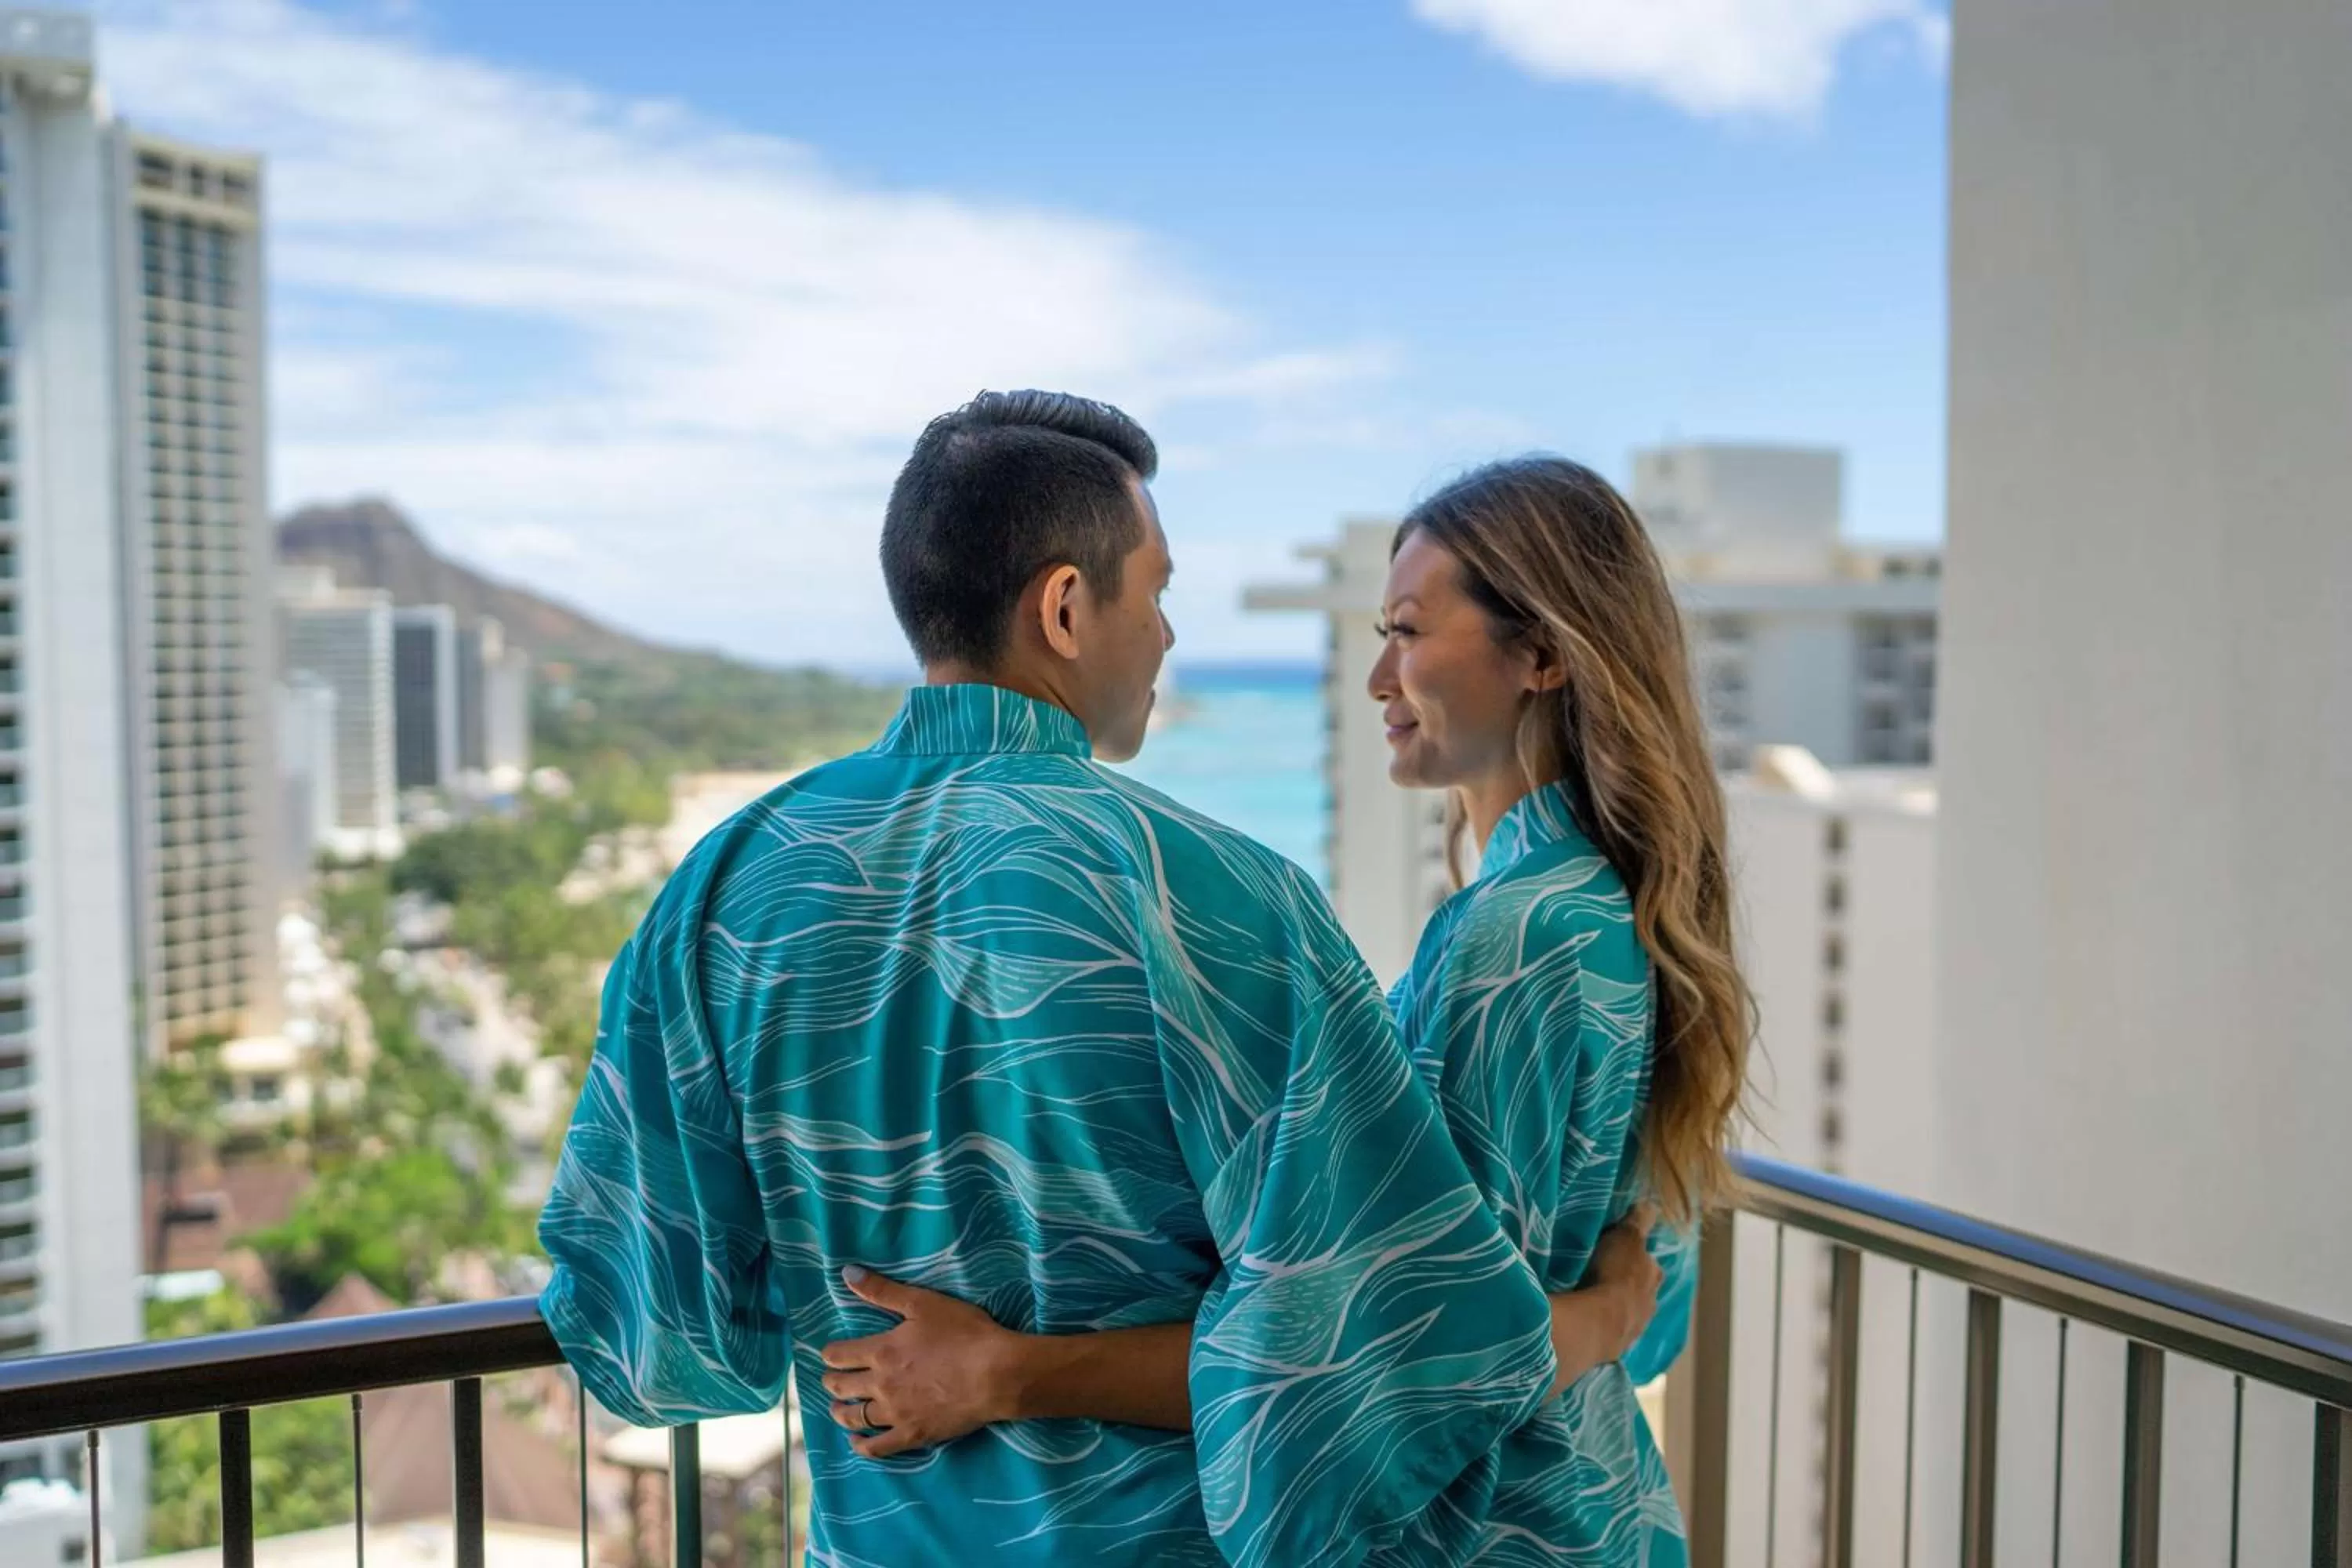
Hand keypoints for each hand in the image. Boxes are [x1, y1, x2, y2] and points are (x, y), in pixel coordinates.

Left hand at [819, 1267, 1025, 1458]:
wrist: (996, 1374)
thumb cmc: (963, 1333)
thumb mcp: (922, 1303)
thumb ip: (882, 1290)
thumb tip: (846, 1273)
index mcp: (881, 1351)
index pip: (839, 1355)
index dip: (830, 1354)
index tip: (830, 1355)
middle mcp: (881, 1385)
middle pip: (841, 1387)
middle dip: (831, 1382)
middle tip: (831, 1381)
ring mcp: (895, 1414)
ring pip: (855, 1417)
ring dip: (840, 1412)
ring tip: (838, 1409)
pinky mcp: (913, 1436)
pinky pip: (877, 1448)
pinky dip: (861, 1446)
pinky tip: (856, 1442)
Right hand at [1587, 1205, 1664, 1360]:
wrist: (1599, 1322)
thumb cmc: (1615, 1274)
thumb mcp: (1626, 1236)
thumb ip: (1639, 1221)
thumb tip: (1652, 1205)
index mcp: (1654, 1276)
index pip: (1651, 1264)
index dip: (1638, 1258)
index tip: (1622, 1254)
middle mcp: (1650, 1304)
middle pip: (1641, 1291)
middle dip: (1628, 1285)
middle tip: (1605, 1277)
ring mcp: (1634, 1328)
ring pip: (1628, 1313)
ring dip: (1616, 1307)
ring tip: (1594, 1300)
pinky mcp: (1616, 1347)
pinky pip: (1611, 1331)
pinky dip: (1603, 1324)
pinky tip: (1589, 1320)